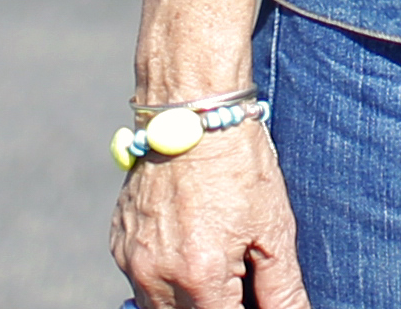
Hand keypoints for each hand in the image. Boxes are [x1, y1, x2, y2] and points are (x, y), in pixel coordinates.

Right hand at [114, 118, 309, 308]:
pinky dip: (164, 279)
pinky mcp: (118, 243)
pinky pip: (139, 282)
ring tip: (215, 263)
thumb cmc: (239, 164)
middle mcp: (157, 275)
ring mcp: (131, 260)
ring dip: (188, 300)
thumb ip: (282, 290)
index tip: (253, 297)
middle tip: (238, 280)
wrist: (191, 110)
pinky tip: (189, 247)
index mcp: (200, 277)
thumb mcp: (274, 229)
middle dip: (215, 306)